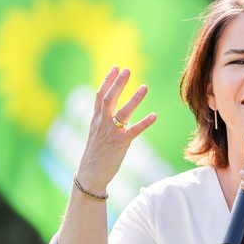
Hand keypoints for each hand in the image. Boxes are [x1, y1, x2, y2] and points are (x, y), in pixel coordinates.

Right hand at [76, 66, 156, 190]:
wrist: (90, 175)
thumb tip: (113, 111)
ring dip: (134, 99)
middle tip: (127, 70)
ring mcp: (110, 133)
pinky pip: (133, 131)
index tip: (115, 67)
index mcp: (96, 120)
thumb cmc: (95, 155)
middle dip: (118, 83)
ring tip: (145, 87)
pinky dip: (144, 123)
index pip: (100, 96)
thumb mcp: (96, 134)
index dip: (108, 81)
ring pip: (123, 112)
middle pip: (109, 99)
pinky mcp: (120, 144)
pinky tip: (154, 116)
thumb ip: (103, 121)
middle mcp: (102, 124)